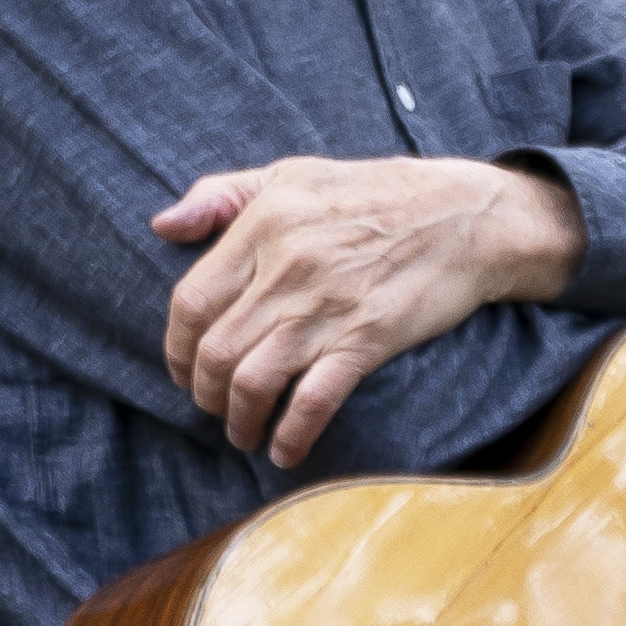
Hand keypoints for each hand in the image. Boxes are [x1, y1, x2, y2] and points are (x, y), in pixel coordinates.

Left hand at [152, 156, 584, 467]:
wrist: (465, 216)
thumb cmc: (374, 193)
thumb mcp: (292, 173)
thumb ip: (221, 195)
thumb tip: (161, 225)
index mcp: (265, 223)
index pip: (191, 300)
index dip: (176, 347)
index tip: (184, 368)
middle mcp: (288, 267)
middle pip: (214, 352)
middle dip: (203, 393)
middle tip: (212, 406)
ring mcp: (327, 307)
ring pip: (252, 382)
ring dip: (238, 420)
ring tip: (242, 432)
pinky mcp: (367, 339)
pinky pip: (313, 401)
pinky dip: (291, 436)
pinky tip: (284, 452)